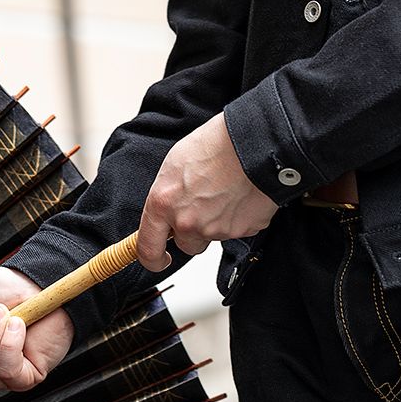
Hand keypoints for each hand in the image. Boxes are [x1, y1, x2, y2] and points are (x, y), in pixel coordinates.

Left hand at [137, 112, 277, 270]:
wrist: (253, 143)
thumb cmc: (215, 144)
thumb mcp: (175, 164)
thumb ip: (168, 195)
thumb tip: (170, 208)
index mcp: (164, 204)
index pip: (148, 247)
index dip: (152, 258)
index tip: (158, 258)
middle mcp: (188, 222)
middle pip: (187, 245)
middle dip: (193, 231)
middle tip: (204, 204)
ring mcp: (217, 230)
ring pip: (213, 236)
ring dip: (217, 221)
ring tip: (226, 191)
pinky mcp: (243, 230)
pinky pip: (237, 230)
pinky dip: (239, 217)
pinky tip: (241, 194)